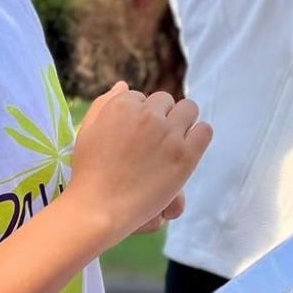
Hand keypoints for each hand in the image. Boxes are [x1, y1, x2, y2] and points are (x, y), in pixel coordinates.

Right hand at [65, 83, 210, 245]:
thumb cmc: (89, 173)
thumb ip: (105, 104)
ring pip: (189, 110)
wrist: (98, 208)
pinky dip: (198, 137)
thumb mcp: (88, 130)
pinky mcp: (185, 155)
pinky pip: (204, 131)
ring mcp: (168, 134)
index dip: (139, 116)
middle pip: (166, 101)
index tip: (135, 136)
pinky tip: (188, 150)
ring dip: (183, 122)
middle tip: (154, 141)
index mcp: (123, 105)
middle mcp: (147, 115)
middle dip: (161, 116)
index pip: (141, 97)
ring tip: (173, 143)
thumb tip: (124, 85)